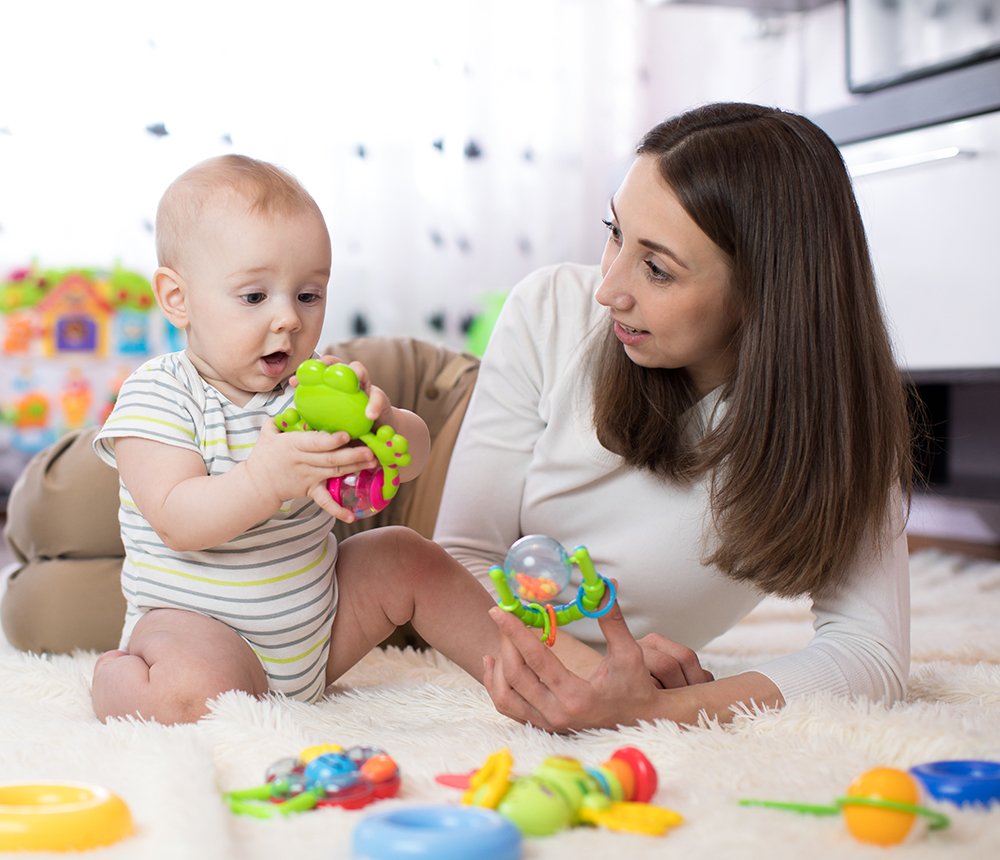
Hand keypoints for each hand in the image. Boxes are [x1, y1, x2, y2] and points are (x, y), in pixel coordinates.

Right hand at [246, 419, 376, 520]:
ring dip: (355, 468)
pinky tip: (352, 515)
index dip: (331, 440)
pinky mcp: (311, 491)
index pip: (314, 443)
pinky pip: (325, 502)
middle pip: (330, 459)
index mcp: (292, 445)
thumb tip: (294, 397)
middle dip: (353, 455)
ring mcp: (308, 477)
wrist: (257, 484)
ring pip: (334, 472)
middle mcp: (302, 462)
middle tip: (371, 451)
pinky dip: (338, 510)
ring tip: (373, 463)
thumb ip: (281, 417)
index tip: (347, 434)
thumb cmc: (265, 455)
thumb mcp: (268, 433)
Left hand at [291, 355, 393, 427]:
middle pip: (338, 363)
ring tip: (350, 385)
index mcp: (334, 388)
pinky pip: (378, 398)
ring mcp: (366, 389)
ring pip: (360, 372)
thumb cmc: (349, 430)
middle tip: (321, 371)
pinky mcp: (381, 400)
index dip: (305, 373)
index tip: (293, 382)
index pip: (319, 372)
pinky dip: (373, 406)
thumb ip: (315, 418)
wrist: (376, 437)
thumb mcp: (330, 424)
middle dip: (328, 362)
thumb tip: (291, 418)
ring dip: (355, 374)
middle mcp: (349, 383)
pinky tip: (369, 415)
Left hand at [484, 599, 707, 731]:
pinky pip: (509, 708)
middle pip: (515, 676)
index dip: (514, 631)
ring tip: (500, 640)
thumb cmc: (636, 687)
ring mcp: (547, 723)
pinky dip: (497, 686)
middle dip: (505, 642)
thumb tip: (605, 586)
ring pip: (505, 697)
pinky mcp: (543, 726)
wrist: (641, 721)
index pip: (535, 659)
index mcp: (576, 696)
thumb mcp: (629, 653)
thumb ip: (613, 620)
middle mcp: (557, 714)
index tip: (499, 610)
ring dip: (497, 667)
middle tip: (504, 617)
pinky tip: (495, 664)